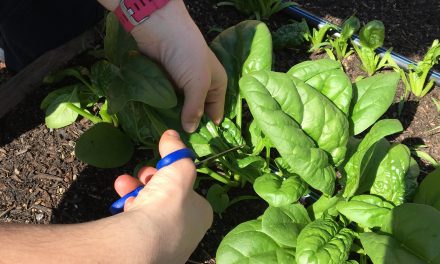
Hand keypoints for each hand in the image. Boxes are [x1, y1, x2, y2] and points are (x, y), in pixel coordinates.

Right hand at [114, 130, 212, 262]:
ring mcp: (168, 244)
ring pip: (150, 212)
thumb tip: (172, 134)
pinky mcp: (149, 251)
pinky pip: (139, 227)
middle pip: (166, 199)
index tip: (156, 167)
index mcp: (201, 214)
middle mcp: (187, 231)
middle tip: (140, 174)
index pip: (185, 190)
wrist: (144, 242)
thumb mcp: (179, 169)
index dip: (169, 174)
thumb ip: (177, 151)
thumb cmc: (168, 204)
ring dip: (135, 193)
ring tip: (123, 185)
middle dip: (149, 182)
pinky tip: (122, 207)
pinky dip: (129, 213)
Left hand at [130, 0, 226, 131]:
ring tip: (169, 136)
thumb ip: (195, 108)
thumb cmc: (188, 55)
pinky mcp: (166, 85)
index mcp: (216, 86)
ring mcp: (182, 87)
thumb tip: (191, 130)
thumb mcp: (198, 83)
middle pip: (197, 113)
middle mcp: (201, 88)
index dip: (208, 128)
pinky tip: (159, 123)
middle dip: (190, 126)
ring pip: (180, 110)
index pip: (216, 113)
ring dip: (175, 119)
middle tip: (181, 144)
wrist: (161, 30)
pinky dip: (163, 111)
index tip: (199, 146)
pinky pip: (167, 103)